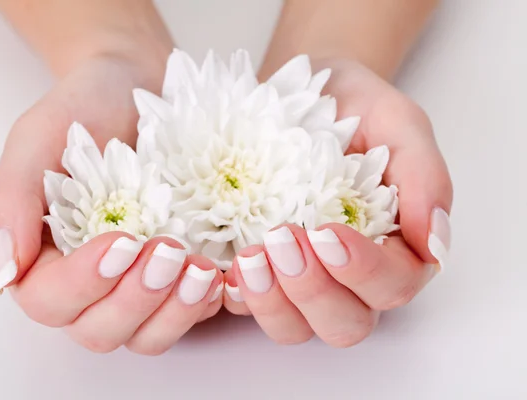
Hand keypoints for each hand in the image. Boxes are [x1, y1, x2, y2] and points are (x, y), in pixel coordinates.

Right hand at [0, 53, 223, 354]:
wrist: (142, 87)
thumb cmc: (88, 108)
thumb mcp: (39, 137)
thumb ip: (13, 199)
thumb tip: (5, 271)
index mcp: (44, 256)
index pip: (50, 299)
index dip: (83, 283)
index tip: (121, 241)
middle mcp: (89, 282)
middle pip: (100, 329)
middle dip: (136, 299)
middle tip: (169, 252)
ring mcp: (134, 285)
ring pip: (145, 336)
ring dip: (174, 312)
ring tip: (203, 271)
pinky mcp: (174, 279)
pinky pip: (187, 317)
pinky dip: (204, 306)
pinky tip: (220, 278)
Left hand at [223, 58, 452, 346]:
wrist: (294, 90)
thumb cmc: (350, 106)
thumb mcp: (396, 123)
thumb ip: (424, 177)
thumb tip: (437, 244)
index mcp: (394, 245)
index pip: (393, 285)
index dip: (364, 272)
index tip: (328, 233)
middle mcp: (349, 275)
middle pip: (345, 323)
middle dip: (314, 291)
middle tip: (283, 239)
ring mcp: (301, 278)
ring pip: (296, 328)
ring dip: (272, 303)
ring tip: (249, 257)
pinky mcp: (260, 272)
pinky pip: (247, 309)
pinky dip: (237, 297)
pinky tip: (226, 268)